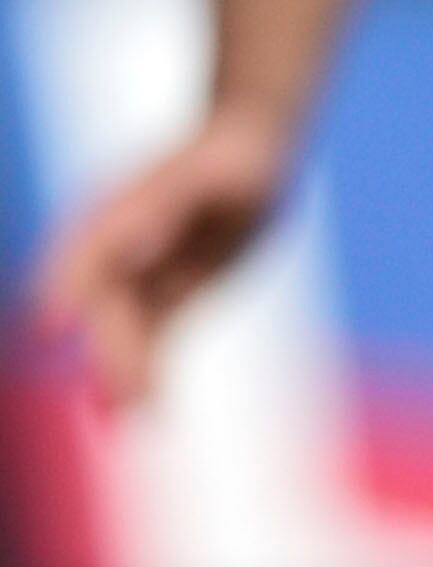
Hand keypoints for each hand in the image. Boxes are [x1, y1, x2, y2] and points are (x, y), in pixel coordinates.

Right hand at [36, 103, 297, 405]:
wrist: (247, 148)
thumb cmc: (229, 157)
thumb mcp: (206, 177)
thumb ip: (159, 209)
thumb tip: (131, 241)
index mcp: (116, 211)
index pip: (86, 256)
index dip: (65, 288)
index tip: (51, 327)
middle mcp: (115, 248)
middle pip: (108, 306)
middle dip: (111, 352)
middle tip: (125, 399)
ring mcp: (136, 275)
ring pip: (125, 332)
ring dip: (123, 373)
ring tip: (130, 418)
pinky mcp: (166, 296)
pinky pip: (154, 340)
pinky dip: (151, 372)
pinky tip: (155, 410)